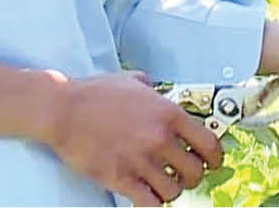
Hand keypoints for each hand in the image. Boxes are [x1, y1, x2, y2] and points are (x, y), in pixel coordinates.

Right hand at [39, 70, 221, 205]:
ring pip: (174, 190)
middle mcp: (159, 138)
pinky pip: (149, 202)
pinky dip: (152, 202)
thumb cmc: (96, 94)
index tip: (213, 162)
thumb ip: (156, 91)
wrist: (63, 110)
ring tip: (163, 184)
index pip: (209, 143)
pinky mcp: (120, 178)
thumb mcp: (135, 82)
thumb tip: (164, 96)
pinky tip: (147, 195)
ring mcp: (140, 160)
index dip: (215, 157)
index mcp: (168, 113)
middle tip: (184, 175)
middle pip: (195, 171)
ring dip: (171, 190)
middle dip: (192, 176)